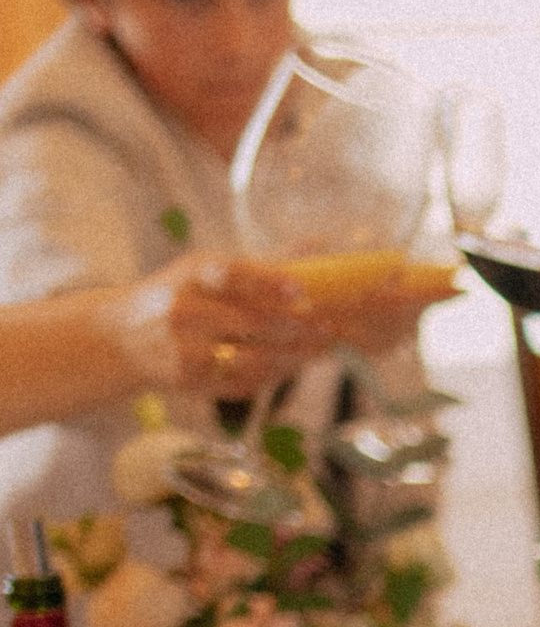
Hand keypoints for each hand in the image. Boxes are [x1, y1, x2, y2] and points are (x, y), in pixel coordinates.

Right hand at [107, 255, 336, 398]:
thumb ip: (262, 263)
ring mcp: (187, 350)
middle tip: (331, 327)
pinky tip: (295, 365)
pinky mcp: (191, 381)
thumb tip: (321, 244)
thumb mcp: (205, 270)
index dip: (268, 282)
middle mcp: (185, 311)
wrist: (122, 338)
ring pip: (253, 358)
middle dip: (299, 327)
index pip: (231, 275)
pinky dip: (275, 375)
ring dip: (294, 356)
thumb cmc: (178, 296)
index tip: (301, 290)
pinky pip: (243, 382)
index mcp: (191, 275)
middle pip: (252, 322)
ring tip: (322, 349)